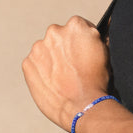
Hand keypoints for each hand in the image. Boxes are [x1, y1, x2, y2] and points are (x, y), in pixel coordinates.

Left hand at [22, 16, 111, 131]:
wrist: (82, 107)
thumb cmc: (97, 81)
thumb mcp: (105, 52)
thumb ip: (96, 36)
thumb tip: (102, 26)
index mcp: (76, 25)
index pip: (77, 26)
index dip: (81, 41)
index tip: (83, 53)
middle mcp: (55, 32)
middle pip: (58, 36)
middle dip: (63, 48)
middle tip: (73, 67)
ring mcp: (39, 47)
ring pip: (45, 50)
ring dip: (51, 59)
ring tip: (62, 78)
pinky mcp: (27, 63)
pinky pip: (33, 64)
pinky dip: (40, 71)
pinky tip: (53, 83)